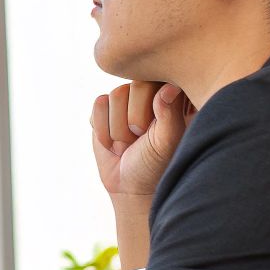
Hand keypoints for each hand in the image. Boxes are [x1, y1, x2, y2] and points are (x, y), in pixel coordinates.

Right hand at [91, 81, 194, 198]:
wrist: (130, 185)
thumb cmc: (155, 164)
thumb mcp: (167, 142)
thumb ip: (169, 113)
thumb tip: (170, 87)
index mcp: (171, 96)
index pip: (154, 84)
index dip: (150, 111)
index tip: (157, 132)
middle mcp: (149, 92)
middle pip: (131, 88)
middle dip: (132, 122)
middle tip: (140, 139)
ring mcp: (126, 98)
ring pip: (113, 96)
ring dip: (117, 129)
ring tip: (127, 143)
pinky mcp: (105, 108)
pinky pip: (99, 105)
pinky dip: (103, 130)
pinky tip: (113, 141)